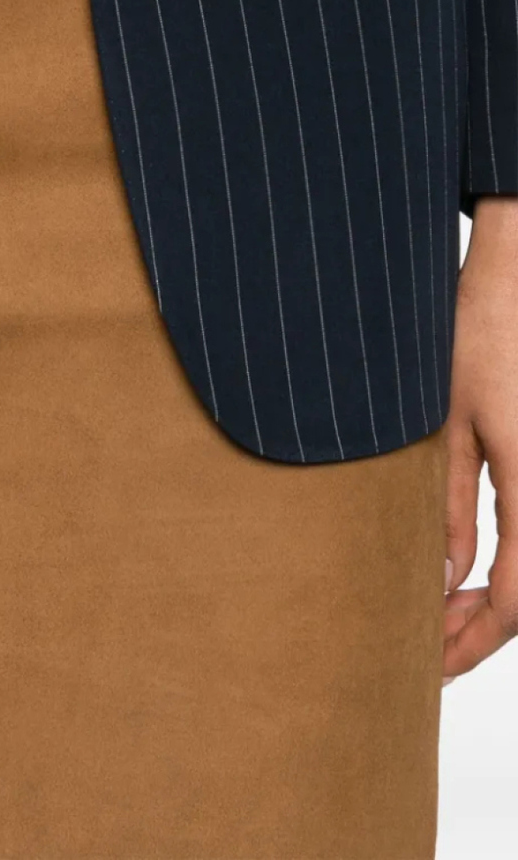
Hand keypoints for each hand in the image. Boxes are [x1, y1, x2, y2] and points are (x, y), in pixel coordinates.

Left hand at [444, 195, 517, 682]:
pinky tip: (469, 570)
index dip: (471, 642)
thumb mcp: (445, 423)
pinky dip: (507, 565)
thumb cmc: (479, 335)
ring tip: (441, 614)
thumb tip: (442, 578)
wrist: (517, 272)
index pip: (514, 599)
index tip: (430, 666)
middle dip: (481, 633)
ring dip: (495, 601)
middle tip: (429, 653)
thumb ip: (447, 505)